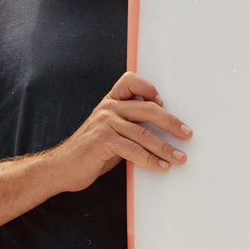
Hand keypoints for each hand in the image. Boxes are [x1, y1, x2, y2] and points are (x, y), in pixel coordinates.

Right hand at [57, 72, 191, 190]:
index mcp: (110, 102)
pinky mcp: (103, 141)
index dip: (149, 88)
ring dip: (165, 147)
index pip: (130, 81)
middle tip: (187, 134)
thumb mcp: (109, 131)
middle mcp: (108, 109)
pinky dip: (150, 160)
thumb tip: (160, 130)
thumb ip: (129, 125)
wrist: (61, 167)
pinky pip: (133, 150)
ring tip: (180, 157)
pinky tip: (161, 166)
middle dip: (171, 122)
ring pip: (143, 133)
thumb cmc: (90, 151)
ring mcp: (105, 124)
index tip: (164, 102)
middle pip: (147, 109)